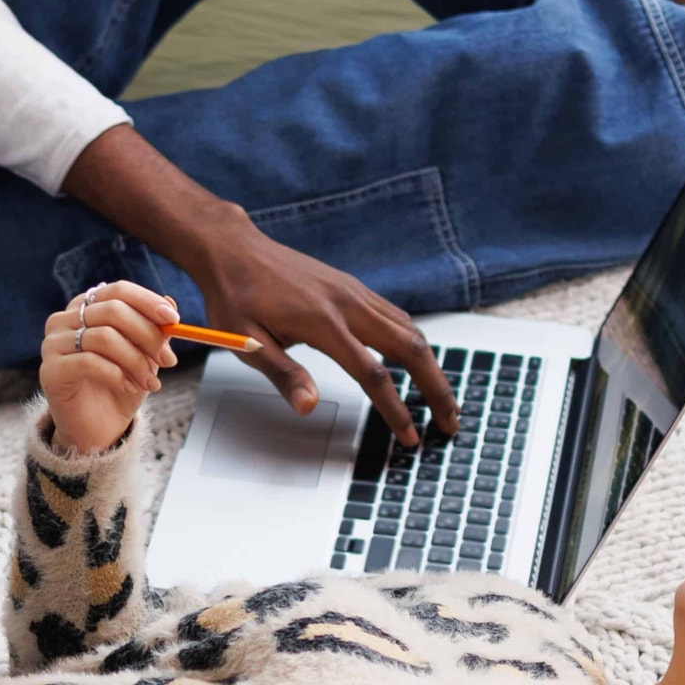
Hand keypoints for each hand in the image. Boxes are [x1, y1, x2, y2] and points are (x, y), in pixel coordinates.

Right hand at [38, 280, 176, 454]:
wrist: (98, 430)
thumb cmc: (120, 386)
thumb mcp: (145, 355)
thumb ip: (154, 329)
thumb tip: (171, 303)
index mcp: (86, 307)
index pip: (117, 291)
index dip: (147, 302)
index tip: (174, 320)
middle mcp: (65, 319)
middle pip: (112, 311)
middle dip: (147, 336)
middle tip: (168, 360)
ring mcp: (53, 343)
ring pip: (104, 337)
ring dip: (136, 361)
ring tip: (151, 382)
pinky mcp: (50, 370)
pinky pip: (89, 362)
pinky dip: (117, 375)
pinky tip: (129, 387)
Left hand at [56, 125, 456, 448]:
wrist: (235, 250)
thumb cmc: (236, 297)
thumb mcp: (247, 343)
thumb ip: (283, 375)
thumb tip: (310, 407)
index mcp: (324, 322)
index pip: (373, 374)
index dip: (396, 409)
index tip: (410, 435)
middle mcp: (348, 304)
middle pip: (411, 348)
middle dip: (436, 388)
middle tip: (450, 422)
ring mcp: (355, 293)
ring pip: (410, 330)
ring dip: (432, 366)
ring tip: (442, 399)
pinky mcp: (353, 288)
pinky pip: (397, 316)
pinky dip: (415, 343)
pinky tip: (418, 361)